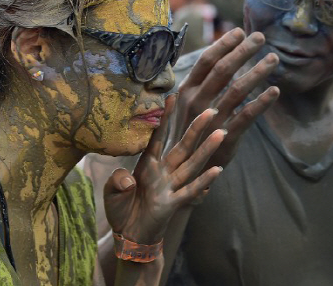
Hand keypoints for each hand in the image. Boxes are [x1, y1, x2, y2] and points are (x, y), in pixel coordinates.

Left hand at [103, 95, 224, 243]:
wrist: (129, 236)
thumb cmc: (121, 210)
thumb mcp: (111, 192)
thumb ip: (117, 181)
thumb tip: (127, 180)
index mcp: (147, 164)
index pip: (159, 137)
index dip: (165, 119)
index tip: (172, 97)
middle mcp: (162, 172)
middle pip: (183, 146)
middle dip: (196, 129)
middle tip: (210, 110)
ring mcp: (170, 186)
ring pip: (191, 164)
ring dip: (206, 149)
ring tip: (221, 133)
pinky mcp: (173, 203)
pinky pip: (190, 190)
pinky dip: (203, 180)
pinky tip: (217, 170)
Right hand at [170, 28, 279, 167]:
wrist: (182, 172)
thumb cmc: (186, 134)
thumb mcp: (183, 107)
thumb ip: (197, 86)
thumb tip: (212, 61)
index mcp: (185, 92)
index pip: (205, 61)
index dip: (223, 45)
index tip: (240, 31)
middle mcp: (196, 103)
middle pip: (222, 70)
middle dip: (243, 51)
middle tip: (260, 37)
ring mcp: (211, 120)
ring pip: (237, 90)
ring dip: (257, 72)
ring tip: (273, 59)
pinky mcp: (226, 137)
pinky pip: (247, 116)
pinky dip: (262, 102)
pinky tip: (275, 92)